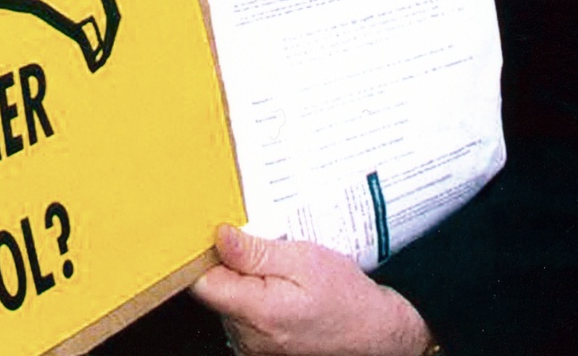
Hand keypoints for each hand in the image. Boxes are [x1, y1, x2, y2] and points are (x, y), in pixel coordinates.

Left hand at [191, 225, 431, 355]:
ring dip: (245, 281)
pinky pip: (243, 316)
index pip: (203, 282)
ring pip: (229, 302)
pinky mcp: (260, 349)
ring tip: (278, 271)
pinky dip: (255, 297)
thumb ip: (256, 252)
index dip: (206, 254)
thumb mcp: (305, 259)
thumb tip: (220, 238)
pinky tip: (280, 289)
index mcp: (257, 312)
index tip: (219, 234)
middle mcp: (249, 337)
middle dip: (232, 265)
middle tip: (264, 249)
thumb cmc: (346, 298)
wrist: (374, 333)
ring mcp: (253, 347)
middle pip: (216, 291)